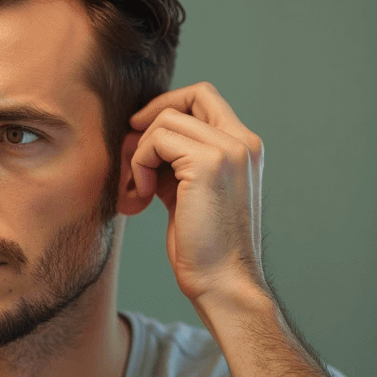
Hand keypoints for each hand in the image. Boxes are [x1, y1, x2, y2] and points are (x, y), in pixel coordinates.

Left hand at [128, 82, 265, 306]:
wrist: (221, 280)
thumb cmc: (201, 244)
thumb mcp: (187, 189)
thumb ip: (175, 158)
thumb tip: (139, 131)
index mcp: (244, 147)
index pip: (204, 96)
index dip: (166, 105)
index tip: (141, 134)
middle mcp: (243, 142)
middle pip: (188, 96)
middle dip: (149, 121)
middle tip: (132, 159)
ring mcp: (230, 150)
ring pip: (164, 121)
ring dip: (139, 154)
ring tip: (139, 190)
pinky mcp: (210, 162)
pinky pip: (156, 140)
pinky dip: (139, 166)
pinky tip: (143, 197)